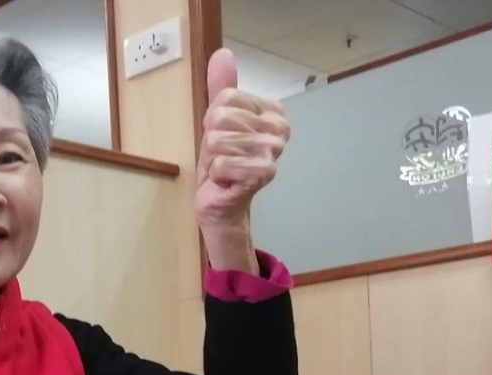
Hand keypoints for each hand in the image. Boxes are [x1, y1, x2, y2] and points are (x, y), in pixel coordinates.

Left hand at [194, 49, 289, 268]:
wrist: (220, 202)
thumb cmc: (222, 163)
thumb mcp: (217, 121)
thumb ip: (221, 88)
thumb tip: (222, 54)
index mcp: (272, 112)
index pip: (226, 99)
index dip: (214, 121)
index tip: (223, 139)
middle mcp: (279, 128)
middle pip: (221, 118)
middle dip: (212, 141)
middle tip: (222, 157)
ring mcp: (273, 150)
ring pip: (218, 140)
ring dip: (213, 158)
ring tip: (224, 169)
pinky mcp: (264, 172)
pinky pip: (222, 162)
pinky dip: (217, 174)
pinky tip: (227, 181)